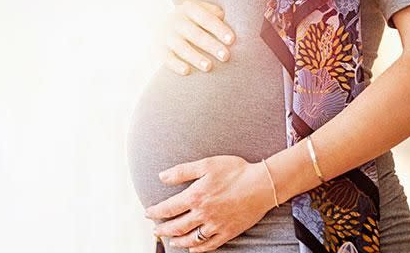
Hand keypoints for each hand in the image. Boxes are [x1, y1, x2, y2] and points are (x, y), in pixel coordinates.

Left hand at [143, 155, 278, 251]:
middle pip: (176, 226)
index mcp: (195, 196)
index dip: (155, 212)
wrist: (262, 184)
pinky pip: (209, 245)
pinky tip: (192, 248)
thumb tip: (161, 176)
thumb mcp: (206, 164)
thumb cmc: (235, 171)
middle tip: (154, 230)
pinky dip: (197, 249)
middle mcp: (203, 214)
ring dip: (177, 241)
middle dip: (162, 229)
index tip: (147, 213)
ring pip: (190, 239)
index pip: (168, 208)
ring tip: (170, 240)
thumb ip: (182, 171)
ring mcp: (215, 225)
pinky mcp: (228, 232)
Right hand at [161, 0, 235, 74]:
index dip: (219, 29)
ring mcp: (165, 34)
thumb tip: (223, 16)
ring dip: (195, 57)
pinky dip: (176, 64)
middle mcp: (175, 20)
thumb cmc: (194, 20)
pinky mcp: (159, 48)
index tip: (232, 40)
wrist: (166, 26)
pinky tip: (187, 71)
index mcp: (188, 8)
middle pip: (195, 34)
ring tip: (208, 67)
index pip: (206, 18)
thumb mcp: (202, 11)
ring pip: (181, 47)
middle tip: (225, 56)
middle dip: (211, 45)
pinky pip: (167, 57)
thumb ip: (214, 13)